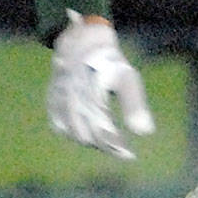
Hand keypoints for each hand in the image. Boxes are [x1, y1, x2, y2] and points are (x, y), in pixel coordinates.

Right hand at [47, 10, 155, 159]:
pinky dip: (72, 133)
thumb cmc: (109, 62)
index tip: (129, 155)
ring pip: (72, 133)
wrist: (82, 41)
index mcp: (91, 94)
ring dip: (90, 141)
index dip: (116, 148)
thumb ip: (135, 106)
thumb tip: (145, 133)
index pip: (103, 132)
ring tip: (107, 141)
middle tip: (120, 149)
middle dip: (105, 146)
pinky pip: (59, 126)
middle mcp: (72, 99)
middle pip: (87, 136)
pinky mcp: (52, 100)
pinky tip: (88, 133)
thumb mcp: (127, 79)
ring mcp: (59, 100)